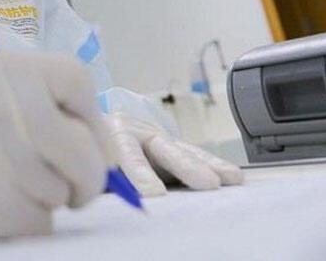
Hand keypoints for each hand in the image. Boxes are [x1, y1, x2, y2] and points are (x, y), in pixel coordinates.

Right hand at [0, 50, 113, 245]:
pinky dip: (26, 225)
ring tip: (13, 186)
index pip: (75, 78)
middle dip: (87, 177)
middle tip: (72, 185)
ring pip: (57, 194)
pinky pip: (32, 227)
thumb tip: (111, 156)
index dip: (94, 120)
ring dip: (49, 200)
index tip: (85, 141)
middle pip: (80, 148)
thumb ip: (53, 107)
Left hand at [106, 112, 242, 196]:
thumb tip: (119, 197)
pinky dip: (214, 167)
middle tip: (207, 183)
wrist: (97, 127)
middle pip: (164, 149)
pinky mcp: (171, 146)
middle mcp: (138, 132)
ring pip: (184, 151)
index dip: (141, 174)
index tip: (154, 195)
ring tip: (230, 178)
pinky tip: (232, 177)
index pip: (127, 154)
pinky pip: (194, 156)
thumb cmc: (93, 151)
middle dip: (186, 166)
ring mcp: (157, 138)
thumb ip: (105, 179)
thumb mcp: (93, 160)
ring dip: (208, 166)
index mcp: (112, 135)